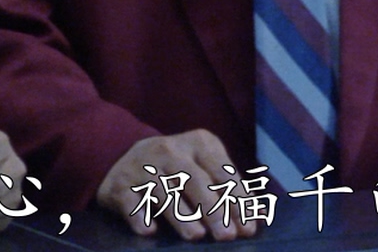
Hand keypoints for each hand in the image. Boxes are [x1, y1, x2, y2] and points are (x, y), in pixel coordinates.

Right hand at [97, 130, 256, 241]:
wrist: (122, 158)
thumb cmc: (176, 169)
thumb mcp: (203, 166)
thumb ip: (227, 188)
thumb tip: (257, 216)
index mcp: (198, 143)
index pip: (221, 172)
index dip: (237, 200)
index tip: (248, 228)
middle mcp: (170, 150)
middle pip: (194, 180)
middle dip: (213, 209)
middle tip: (226, 235)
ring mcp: (143, 166)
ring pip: (163, 192)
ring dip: (180, 215)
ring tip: (196, 235)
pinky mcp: (121, 184)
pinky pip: (131, 201)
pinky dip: (139, 216)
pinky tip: (149, 230)